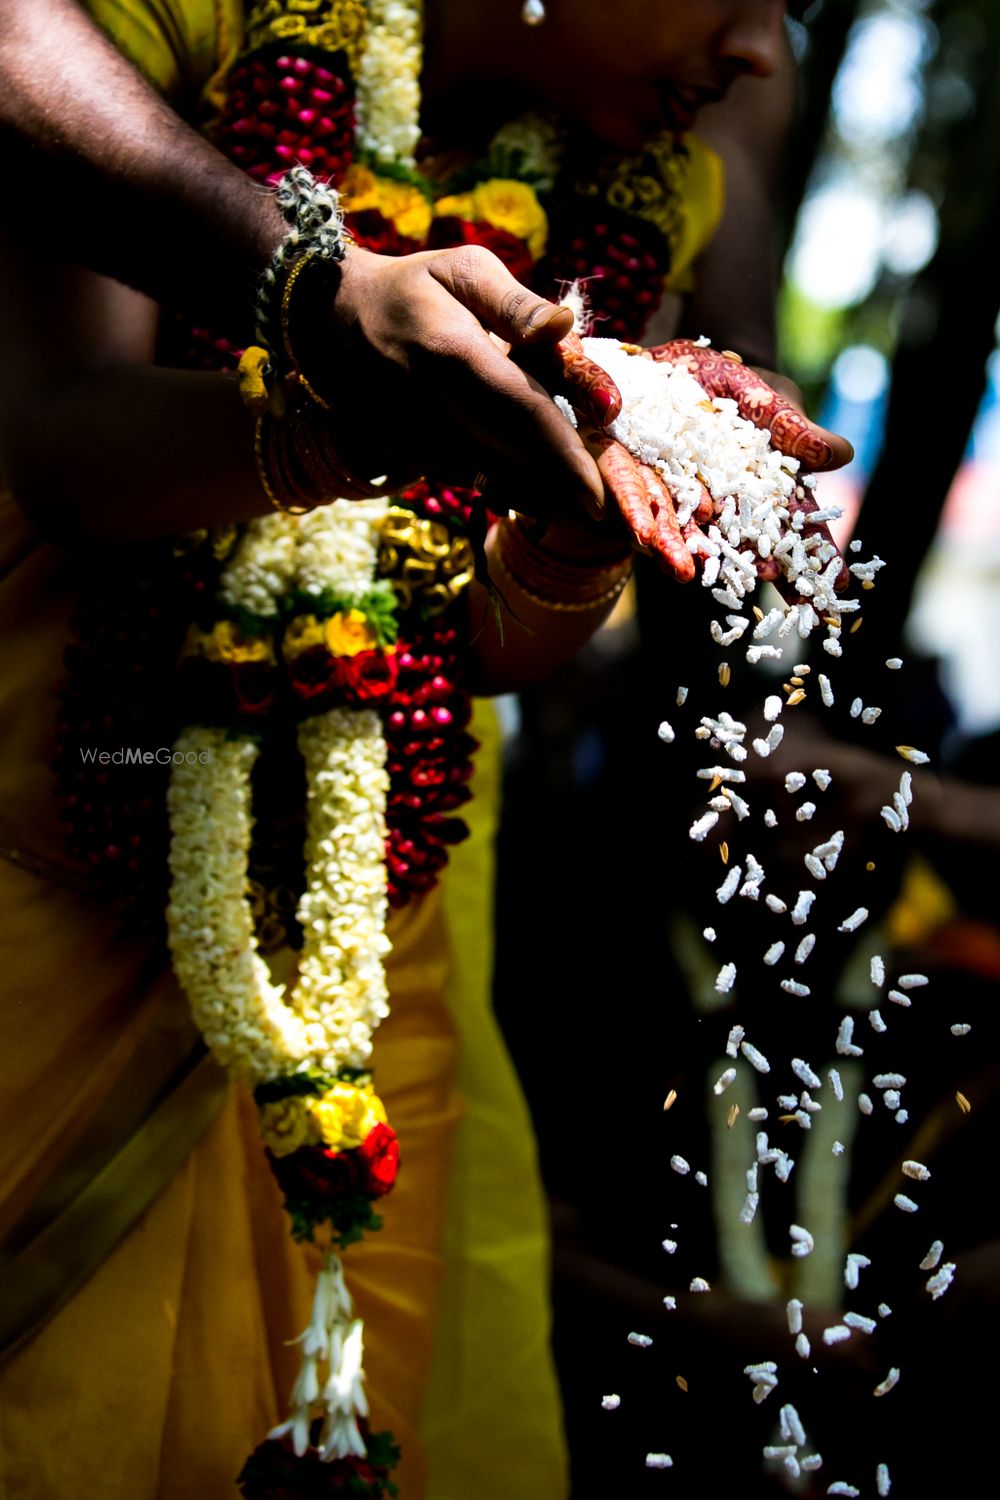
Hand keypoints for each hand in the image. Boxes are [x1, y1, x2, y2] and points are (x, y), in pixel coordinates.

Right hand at [295, 244, 611, 520]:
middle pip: (515, 463)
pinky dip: (511, 494)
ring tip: (593, 526)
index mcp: (454, 354)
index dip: (565, 459)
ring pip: (492, 481)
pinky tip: (547, 506)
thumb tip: (566, 326)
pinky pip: (469, 480)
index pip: (523, 413)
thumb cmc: (411, 287)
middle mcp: (433, 406)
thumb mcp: (463, 269)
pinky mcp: (409, 455)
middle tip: (618, 526)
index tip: (602, 497)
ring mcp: (417, 438)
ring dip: (544, 506)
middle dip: (567, 498)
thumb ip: (517, 304)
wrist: (327, 319)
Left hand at [594, 340, 854, 589]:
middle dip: (781, 572)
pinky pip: (653, 516)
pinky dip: (664, 534)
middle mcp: (726, 503)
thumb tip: (843, 455)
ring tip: (750, 584)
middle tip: (803, 601)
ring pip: (705, 539)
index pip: (797, 523)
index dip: (818, 553)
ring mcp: (684, 504)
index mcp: (763, 482)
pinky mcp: (641, 494)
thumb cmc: (718, 379)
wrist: (652, 369)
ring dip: (722, 561)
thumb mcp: (758, 395)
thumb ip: (791, 427)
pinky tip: (677, 559)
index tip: (840, 585)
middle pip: (758, 545)